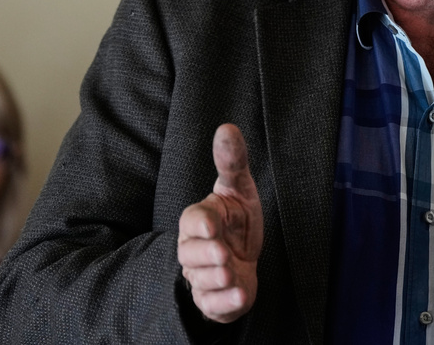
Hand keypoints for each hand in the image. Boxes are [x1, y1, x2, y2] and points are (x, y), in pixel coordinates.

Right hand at [177, 123, 263, 321]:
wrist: (243, 260)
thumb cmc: (237, 220)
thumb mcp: (239, 189)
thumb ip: (232, 162)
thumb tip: (227, 127)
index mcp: (199, 221)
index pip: (191, 221)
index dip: (200, 224)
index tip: (212, 225)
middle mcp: (194, 250)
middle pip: (189, 254)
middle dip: (206, 255)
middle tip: (224, 254)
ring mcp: (202, 277)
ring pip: (200, 280)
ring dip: (216, 278)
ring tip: (232, 272)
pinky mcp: (212, 301)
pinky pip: (213, 305)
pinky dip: (226, 302)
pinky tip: (241, 294)